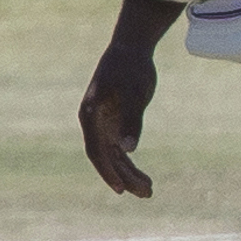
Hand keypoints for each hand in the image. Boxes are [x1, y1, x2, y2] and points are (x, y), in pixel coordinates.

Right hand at [79, 0, 180, 197]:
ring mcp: (104, 122)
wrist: (131, 47)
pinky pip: (120, 145)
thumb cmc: (131, 68)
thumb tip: (128, 150)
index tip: (122, 189)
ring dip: (129, 172)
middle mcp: (94, 123)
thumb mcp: (133, 93)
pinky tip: (139, 172)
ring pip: (115, 154)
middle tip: (146, 193)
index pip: (98, 152)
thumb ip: (131, 120)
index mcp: (91, 117)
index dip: (108, 172)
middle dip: (125, 177)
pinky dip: (129, 159)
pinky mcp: (115, 119)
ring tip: (148, 189)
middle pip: (107, 157)